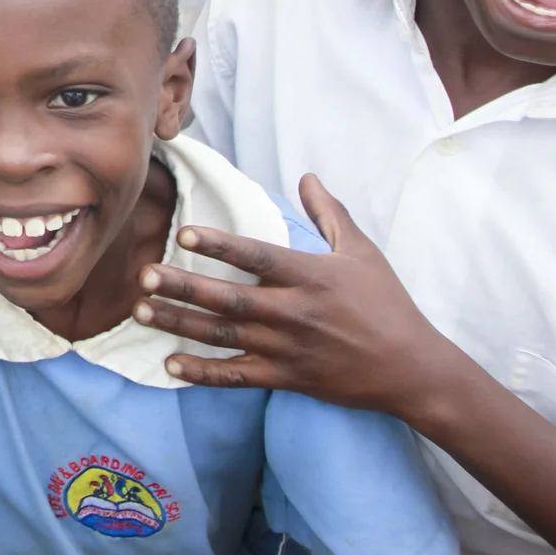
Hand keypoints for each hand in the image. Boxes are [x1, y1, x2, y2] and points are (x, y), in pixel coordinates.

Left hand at [134, 174, 461, 415]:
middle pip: (230, 298)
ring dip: (180, 324)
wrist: (413, 370)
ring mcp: (288, 348)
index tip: (184, 233)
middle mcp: (294, 313)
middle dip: (184, 286)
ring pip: (224, 336)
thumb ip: (330, 213)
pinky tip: (171, 365)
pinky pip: (238, 376)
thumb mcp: (362, 253)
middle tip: (143, 275)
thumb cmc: (388, 305)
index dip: (220, 244)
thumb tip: (307, 176)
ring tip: (142, 311)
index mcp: (311, 276)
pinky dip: (204, 373)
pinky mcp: (288, 378)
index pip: (257, 256)